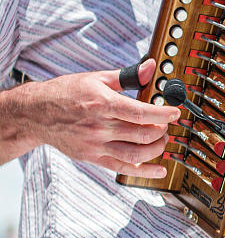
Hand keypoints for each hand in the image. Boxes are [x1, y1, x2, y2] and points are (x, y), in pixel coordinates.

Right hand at [24, 59, 179, 176]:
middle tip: (167, 125)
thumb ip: (127, 75)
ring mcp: (95, 144)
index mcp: (102, 104)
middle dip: (162, 130)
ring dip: (156, 149)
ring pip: (135, 154)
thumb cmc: (66, 93)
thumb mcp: (96, 78)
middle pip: (142, 134)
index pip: (140, 112)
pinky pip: (122, 168)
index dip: (163, 114)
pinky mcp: (92, 157)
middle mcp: (99, 126)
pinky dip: (144, 171)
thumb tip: (151, 67)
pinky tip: (158, 170)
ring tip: (162, 140)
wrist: (35, 113)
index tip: (175, 113)